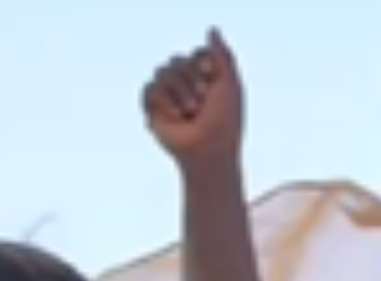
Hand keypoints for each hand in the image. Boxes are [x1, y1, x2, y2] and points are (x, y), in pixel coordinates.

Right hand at [141, 32, 244, 167]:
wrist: (208, 151)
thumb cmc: (225, 123)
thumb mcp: (230, 85)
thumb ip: (223, 56)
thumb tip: (212, 30)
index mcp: (206, 80)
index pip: (197, 54)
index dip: (202, 61)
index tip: (211, 75)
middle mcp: (187, 85)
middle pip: (177, 60)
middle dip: (190, 78)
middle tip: (201, 100)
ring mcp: (169, 96)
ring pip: (162, 72)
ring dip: (179, 92)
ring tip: (190, 112)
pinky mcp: (153, 107)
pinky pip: (150, 89)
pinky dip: (164, 102)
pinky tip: (177, 117)